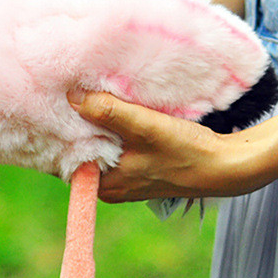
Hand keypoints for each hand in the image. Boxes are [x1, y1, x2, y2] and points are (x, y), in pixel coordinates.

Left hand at [67, 90, 272, 202]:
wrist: (227, 166)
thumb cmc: (187, 152)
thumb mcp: (145, 128)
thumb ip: (108, 113)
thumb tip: (72, 98)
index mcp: (104, 185)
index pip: (64, 159)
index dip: (58, 132)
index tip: (51, 105)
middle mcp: (111, 185)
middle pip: (81, 151)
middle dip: (76, 124)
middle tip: (68, 92)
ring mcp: (126, 177)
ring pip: (99, 146)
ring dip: (96, 123)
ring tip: (88, 94)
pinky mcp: (140, 166)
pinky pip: (115, 144)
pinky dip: (113, 127)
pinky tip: (114, 106)